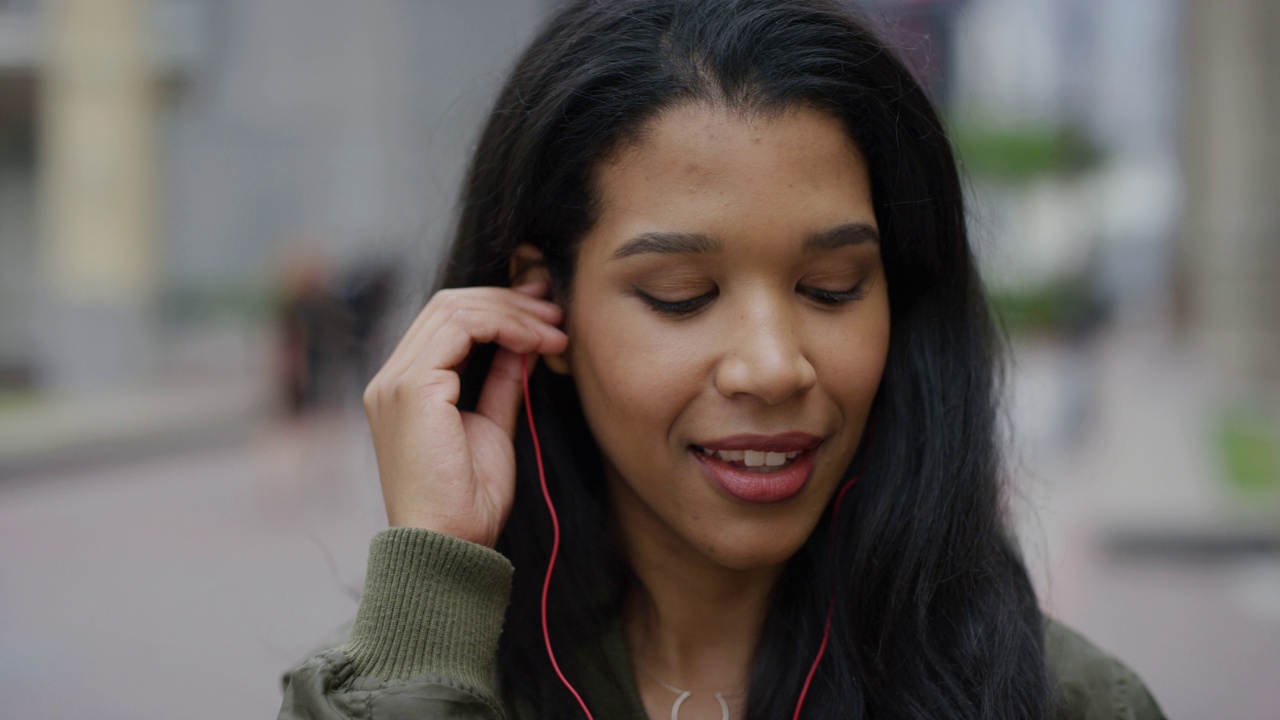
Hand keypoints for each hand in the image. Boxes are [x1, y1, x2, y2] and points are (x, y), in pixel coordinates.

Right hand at [362, 281, 566, 546]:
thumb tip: (523, 344)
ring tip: (554, 330)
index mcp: (404, 389)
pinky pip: (460, 329)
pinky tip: (536, 342)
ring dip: (513, 312)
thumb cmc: (468, 502)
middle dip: (508, 302)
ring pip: (454, 309)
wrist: (448, 546)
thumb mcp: (492, 428)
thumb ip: (501, 383)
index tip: (545, 315)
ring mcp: (396, 381)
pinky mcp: (413, 389)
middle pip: (449, 306)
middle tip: (555, 311)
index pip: (446, 323)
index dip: (498, 309)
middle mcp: (391, 380)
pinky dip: (504, 326)